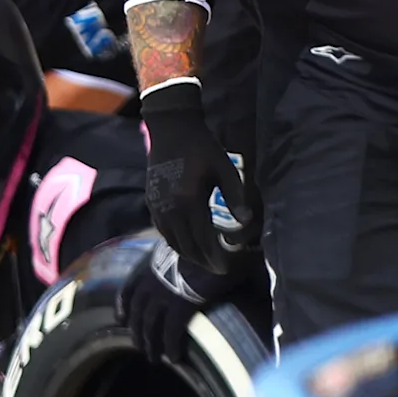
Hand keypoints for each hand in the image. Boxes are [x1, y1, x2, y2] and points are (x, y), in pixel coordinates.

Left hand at [117, 240, 211, 375]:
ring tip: (154, 358)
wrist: (215, 238)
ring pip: (150, 326)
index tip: (121, 318)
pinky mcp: (180, 306)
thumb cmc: (204, 238)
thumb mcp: (180, 243)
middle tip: (141, 347)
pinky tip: (174, 357)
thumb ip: (175, 256)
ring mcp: (163, 294)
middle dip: (137, 332)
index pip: (128, 288)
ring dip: (151, 344)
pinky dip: (171, 347)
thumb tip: (184, 265)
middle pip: (137, 313)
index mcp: (148, 264)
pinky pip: (171, 332)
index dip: (123, 305)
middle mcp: (150, 281)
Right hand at [140, 79, 251, 278]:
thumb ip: (235, 197)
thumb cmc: (203, 147)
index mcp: (189, 202)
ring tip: (204, 259)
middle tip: (217, 268)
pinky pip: (163, 230)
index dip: (214, 258)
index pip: (202, 241)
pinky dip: (175, 241)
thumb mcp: (224, 169)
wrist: (172, 128)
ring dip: (188, 253)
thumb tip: (246, 222)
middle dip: (202, 261)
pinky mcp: (151, 201)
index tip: (225, 268)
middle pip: (186, 246)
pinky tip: (186, 242)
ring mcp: (157, 206)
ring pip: (172, 241)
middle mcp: (169, 209)